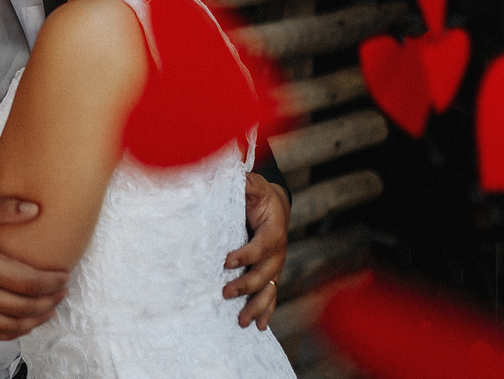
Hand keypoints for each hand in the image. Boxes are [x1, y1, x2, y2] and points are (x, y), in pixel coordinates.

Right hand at [0, 197, 68, 339]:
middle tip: (64, 291)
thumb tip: (34, 209)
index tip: (65, 276)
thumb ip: (3, 208)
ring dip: (34, 320)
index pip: (27, 281)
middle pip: (22, 306)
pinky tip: (25, 324)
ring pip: (9, 324)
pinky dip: (11, 333)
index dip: (51, 282)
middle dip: (48, 300)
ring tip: (51, 308)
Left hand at [223, 172, 289, 329]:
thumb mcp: (253, 185)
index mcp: (273, 230)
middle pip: (265, 273)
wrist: (275, 206)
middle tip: (225, 292)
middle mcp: (278, 252)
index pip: (261, 246)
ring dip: (257, 306)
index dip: (245, 255)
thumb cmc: (259, 195)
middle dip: (246, 285)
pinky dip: (266, 311)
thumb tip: (236, 177)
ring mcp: (276, 266)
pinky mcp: (271, 274)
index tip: (226, 261)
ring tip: (241, 321)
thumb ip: (246, 183)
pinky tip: (258, 326)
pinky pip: (271, 296)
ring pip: (269, 290)